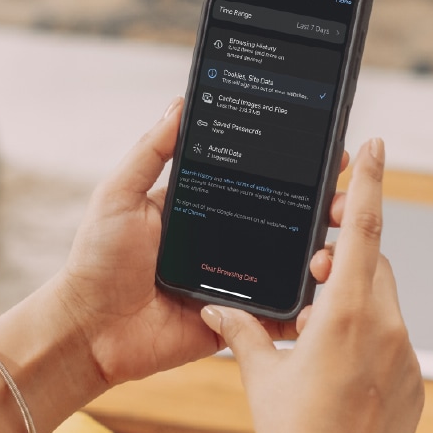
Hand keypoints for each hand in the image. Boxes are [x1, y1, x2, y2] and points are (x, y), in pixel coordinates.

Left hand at [57, 97, 348, 387]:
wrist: (91, 329)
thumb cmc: (98, 259)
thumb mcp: (120, 194)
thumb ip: (150, 151)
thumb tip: (180, 103)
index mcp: (202, 206)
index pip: (255, 180)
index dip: (288, 168)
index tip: (322, 152)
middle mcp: (223, 240)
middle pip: (282, 219)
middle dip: (318, 206)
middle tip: (342, 195)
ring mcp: (234, 280)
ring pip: (288, 264)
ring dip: (319, 251)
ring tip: (342, 236)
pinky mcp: (236, 318)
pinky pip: (277, 312)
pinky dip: (304, 305)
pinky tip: (330, 288)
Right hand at [201, 139, 423, 432]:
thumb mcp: (261, 376)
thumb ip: (240, 331)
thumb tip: (215, 309)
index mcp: (348, 315)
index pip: (364, 230)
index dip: (371, 182)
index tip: (377, 147)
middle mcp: (387, 328)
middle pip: (374, 262)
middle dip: (345, 254)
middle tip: (314, 266)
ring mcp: (408, 356)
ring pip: (383, 299)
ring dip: (354, 295)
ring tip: (316, 323)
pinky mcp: (415, 381)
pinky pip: (394, 335)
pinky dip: (367, 330)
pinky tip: (336, 358)